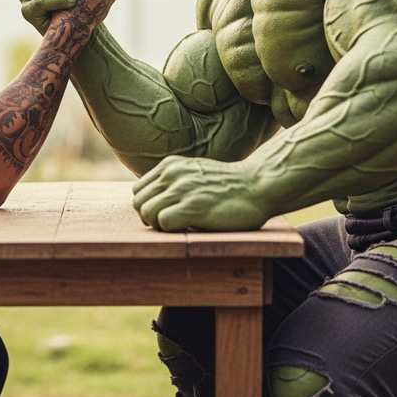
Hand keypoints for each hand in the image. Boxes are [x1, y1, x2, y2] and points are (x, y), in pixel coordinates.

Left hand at [132, 156, 267, 231]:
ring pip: (145, 212)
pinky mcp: (192, 207)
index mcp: (170, 165)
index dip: (149, 206)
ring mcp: (181, 189)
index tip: (166, 213)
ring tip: (180, 226)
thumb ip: (174, 180)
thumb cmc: (228, 186)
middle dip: (151, 218)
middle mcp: (171, 174)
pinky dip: (170, 231)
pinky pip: (162, 222)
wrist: (258, 185)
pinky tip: (188, 228)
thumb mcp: (194, 172)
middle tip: (172, 224)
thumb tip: (154, 200)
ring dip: (158, 225)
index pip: (138, 190)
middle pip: (138, 202)